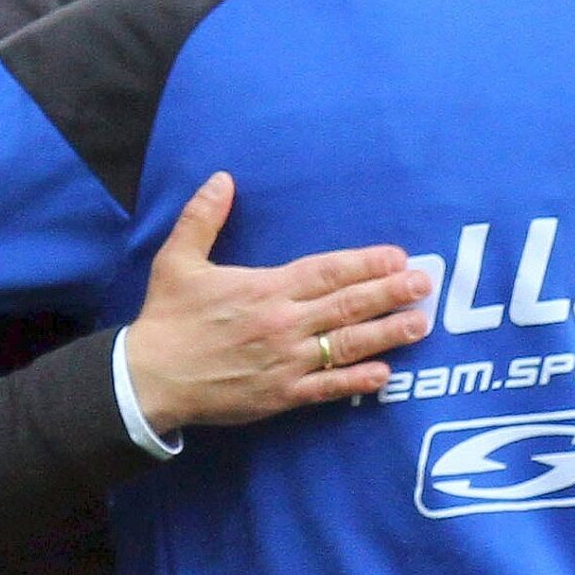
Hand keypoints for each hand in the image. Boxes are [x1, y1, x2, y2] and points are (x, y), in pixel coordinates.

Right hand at [124, 173, 432, 434]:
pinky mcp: (281, 395)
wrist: (149, 379)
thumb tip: (222, 179)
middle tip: (425, 283)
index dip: (365, 263)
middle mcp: (283, 323)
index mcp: (265, 288)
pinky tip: (386, 373)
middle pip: (347, 304)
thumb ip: (203, 217)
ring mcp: (285, 362)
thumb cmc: (166, 319)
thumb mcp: (177, 260)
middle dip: (390, 292)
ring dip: (387, 333)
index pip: (327, 271)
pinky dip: (357, 380)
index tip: (396, 256)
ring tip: (420, 323)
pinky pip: (328, 387)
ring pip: (347, 344)